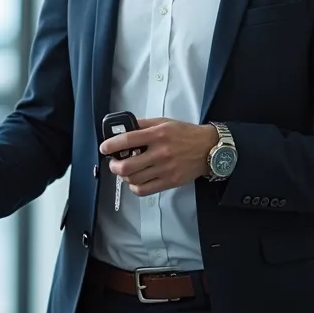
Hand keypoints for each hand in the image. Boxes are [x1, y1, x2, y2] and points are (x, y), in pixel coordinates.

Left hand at [99, 119, 217, 195]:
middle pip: (127, 166)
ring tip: (125, 171)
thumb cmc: (185, 134)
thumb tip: (123, 128)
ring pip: (134, 180)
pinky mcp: (170, 182)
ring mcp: (165, 169)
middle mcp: (160, 153)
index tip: (104, 148)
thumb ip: (143, 124)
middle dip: (114, 166)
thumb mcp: (164, 122)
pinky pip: (145, 190)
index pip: (127, 140)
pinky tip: (135, 181)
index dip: (111, 145)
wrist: (208, 148)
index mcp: (157, 135)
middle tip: (113, 163)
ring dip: (124, 177)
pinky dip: (134, 187)